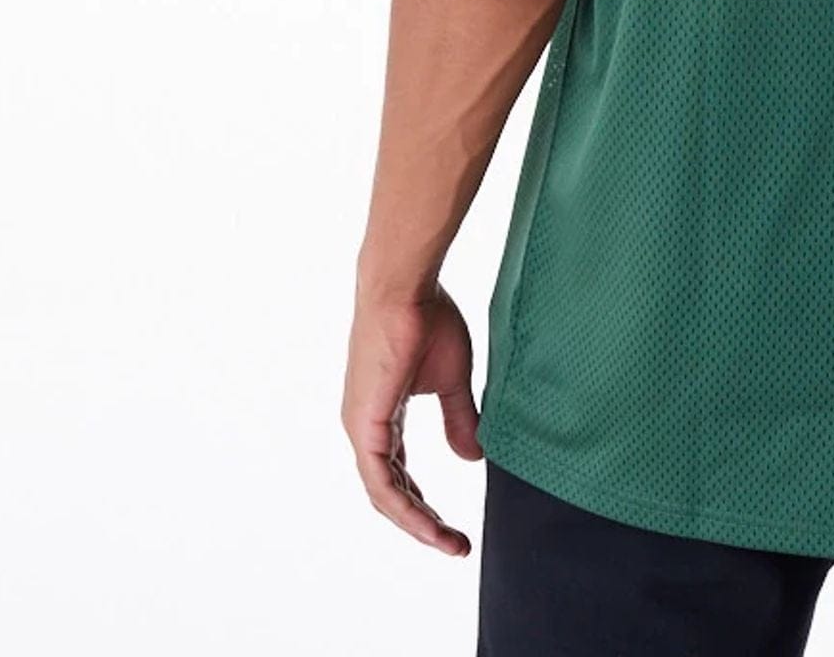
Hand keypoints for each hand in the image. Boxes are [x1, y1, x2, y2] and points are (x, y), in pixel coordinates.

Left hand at [342, 282, 484, 554]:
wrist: (406, 288)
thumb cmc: (427, 319)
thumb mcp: (452, 379)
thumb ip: (458, 419)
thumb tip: (472, 458)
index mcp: (382, 416)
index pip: (400, 475)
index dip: (425, 504)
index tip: (455, 528)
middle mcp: (366, 428)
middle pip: (391, 492)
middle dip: (423, 523)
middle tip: (456, 545)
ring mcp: (361, 428)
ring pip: (385, 493)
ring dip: (417, 522)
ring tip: (449, 543)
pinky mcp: (365, 424)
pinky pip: (383, 480)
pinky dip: (406, 506)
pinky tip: (427, 522)